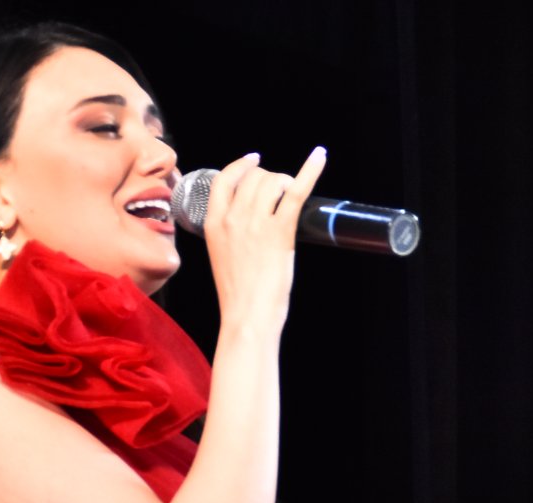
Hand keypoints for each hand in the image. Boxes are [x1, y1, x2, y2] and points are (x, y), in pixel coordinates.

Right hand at [203, 146, 327, 331]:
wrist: (247, 314)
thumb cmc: (238, 293)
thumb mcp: (222, 255)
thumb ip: (230, 232)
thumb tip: (248, 219)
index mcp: (213, 223)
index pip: (224, 179)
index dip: (241, 166)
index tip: (253, 160)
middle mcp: (233, 218)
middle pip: (253, 177)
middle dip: (270, 177)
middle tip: (281, 190)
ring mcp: (256, 223)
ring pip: (272, 180)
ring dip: (285, 181)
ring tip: (292, 192)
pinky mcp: (280, 231)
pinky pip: (296, 192)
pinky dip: (310, 171)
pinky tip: (319, 157)